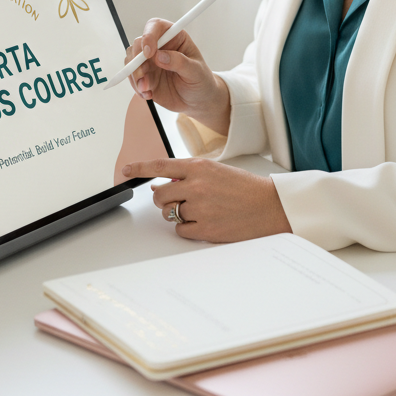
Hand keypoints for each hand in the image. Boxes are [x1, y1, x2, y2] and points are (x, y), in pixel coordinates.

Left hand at [122, 157, 292, 242]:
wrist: (270, 207)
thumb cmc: (246, 188)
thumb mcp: (217, 171)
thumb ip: (190, 175)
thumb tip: (163, 183)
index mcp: (199, 166)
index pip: (160, 165)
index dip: (139, 168)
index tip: (125, 170)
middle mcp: (196, 185)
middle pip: (159, 195)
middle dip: (163, 199)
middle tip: (177, 200)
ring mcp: (199, 208)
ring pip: (169, 213)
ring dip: (178, 213)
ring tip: (199, 210)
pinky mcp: (204, 228)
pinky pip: (180, 230)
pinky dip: (187, 228)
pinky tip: (204, 222)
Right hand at [127, 19, 229, 135]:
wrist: (197, 100)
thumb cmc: (201, 81)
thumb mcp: (196, 71)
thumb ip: (180, 62)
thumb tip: (160, 56)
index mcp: (174, 38)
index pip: (155, 26)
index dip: (149, 36)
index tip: (149, 53)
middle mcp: (159, 47)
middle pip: (138, 44)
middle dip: (137, 60)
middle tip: (143, 76)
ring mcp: (150, 62)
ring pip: (131, 61)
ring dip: (135, 76)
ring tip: (147, 89)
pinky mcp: (145, 76)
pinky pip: (132, 78)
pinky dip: (137, 87)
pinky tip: (148, 94)